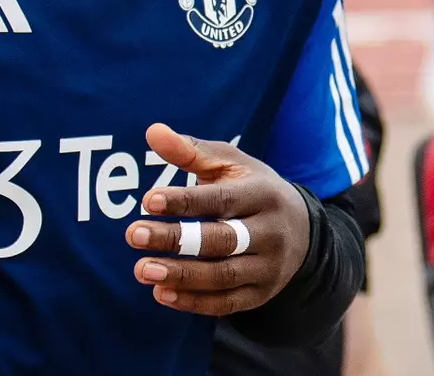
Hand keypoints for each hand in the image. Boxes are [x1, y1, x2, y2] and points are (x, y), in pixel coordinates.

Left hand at [124, 123, 309, 316]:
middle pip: (221, 240)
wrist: (301, 227)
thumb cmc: (250, 186)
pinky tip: (161, 294)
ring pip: (224, 276)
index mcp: (261, 195)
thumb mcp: (227, 162)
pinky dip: (195, 302)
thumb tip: (152, 131)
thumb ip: (189, 151)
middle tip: (132, 235)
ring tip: (141, 269)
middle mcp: (270, 233)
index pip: (219, 200)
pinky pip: (228, 303)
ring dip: (181, 275)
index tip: (147, 201)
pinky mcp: (262, 294)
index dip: (183, 201)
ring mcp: (269, 268)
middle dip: (175, 239)